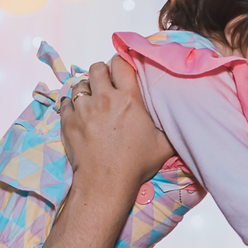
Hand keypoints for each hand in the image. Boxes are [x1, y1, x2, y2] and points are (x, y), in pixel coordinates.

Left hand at [58, 57, 173, 188]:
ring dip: (86, 90)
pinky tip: (79, 113)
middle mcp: (105, 99)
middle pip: (96, 68)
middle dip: (101, 73)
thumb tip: (182, 119)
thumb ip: (170, 126)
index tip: (121, 72)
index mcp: (129, 99)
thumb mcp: (164, 145)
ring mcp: (83, 110)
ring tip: (92, 101)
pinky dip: (72, 105)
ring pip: (79, 85)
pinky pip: (65, 102)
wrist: (106, 183)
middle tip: (105, 85)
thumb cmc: (136, 164)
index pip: (120, 63)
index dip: (120, 64)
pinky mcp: (68, 122)